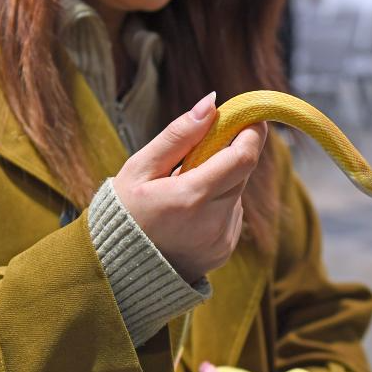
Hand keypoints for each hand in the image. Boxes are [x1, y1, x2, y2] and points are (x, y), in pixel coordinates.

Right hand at [113, 93, 267, 283]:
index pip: (243, 158)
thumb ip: (179, 135)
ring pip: (237, 193)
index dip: (251, 134)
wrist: (120, 268)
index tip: (249, 118)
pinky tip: (188, 214)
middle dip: (229, 155)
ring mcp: (222, 239)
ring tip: (183, 191)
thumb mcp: (140, 168)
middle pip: (242, 173)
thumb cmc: (125, 211)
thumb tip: (211, 103)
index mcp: (191, 197)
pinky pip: (232, 214)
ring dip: (220, 182)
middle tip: (200, 152)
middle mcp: (213, 221)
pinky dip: (217, 206)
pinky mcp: (225, 249)